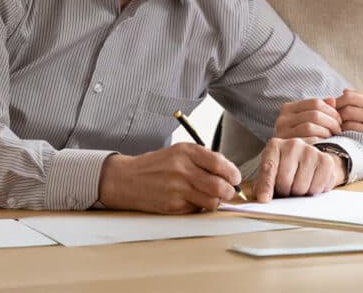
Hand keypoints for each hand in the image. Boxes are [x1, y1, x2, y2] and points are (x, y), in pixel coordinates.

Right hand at [98, 143, 241, 213]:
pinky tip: (194, 200)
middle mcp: (182, 169)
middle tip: (229, 191)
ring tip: (213, 197)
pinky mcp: (172, 206)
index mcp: (186, 152)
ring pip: (211, 201)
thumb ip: (203, 158)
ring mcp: (177, 189)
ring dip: (217, 201)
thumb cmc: (156, 165)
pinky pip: (196, 209)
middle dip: (229, 191)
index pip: (219, 163)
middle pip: (219, 186)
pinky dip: (200, 207)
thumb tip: (228, 170)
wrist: (127, 179)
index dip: (232, 173)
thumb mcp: (179, 152)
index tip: (235, 178)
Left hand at [253, 137, 344, 202]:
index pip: (268, 168)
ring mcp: (311, 151)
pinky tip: (311, 183)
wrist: (309, 159)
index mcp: (275, 146)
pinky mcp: (326, 161)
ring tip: (298, 184)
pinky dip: (313, 191)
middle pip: (285, 181)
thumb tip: (263, 199)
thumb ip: (263, 183)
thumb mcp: (270, 173)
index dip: (266, 185)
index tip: (263, 199)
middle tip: (287, 187)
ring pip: (301, 187)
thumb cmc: (286, 168)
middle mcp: (293, 144)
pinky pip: (317, 188)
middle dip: (285, 191)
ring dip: (299, 193)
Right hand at [274, 97, 341, 141]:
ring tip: (332, 137)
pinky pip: (307, 141)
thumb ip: (320, 109)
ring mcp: (282, 133)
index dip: (331, 111)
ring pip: (310, 127)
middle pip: (314, 114)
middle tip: (338, 130)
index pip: (315, 103)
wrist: (287, 159)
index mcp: (288, 108)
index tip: (339, 120)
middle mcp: (282, 119)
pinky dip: (319, 141)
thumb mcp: (308, 121)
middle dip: (331, 122)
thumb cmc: (302, 138)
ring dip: (326, 132)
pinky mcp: (287, 147)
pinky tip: (324, 144)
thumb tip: (332, 100)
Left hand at [335, 89, 362, 173]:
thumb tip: (344, 91)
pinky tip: (341, 133)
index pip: (352, 93)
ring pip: (348, 113)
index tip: (332, 109)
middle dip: (335, 107)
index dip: (338, 101)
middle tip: (329, 116)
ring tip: (335, 125)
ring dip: (338, 119)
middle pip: (349, 99)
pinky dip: (343, 129)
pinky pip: (352, 127)